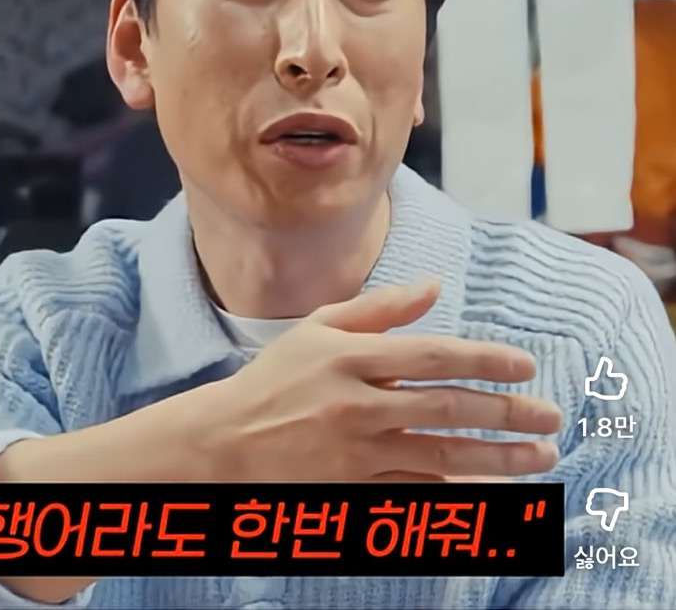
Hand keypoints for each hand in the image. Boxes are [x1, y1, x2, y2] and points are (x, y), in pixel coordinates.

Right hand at [204, 281, 562, 481]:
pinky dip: (456, 491)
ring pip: (441, 455)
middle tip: (549, 416)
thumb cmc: (275, 377)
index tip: (525, 365)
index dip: (484, 359)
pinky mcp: (352, 487)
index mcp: (348, 358)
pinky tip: (490, 488)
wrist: (226, 439)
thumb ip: (378, 308)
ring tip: (539, 457)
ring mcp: (355, 451)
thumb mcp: (317, 328)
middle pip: (446, 407)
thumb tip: (435, 287)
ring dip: (498, 457)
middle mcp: (356, 404)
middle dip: (506, 412)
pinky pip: (415, 491)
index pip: (432, 356)